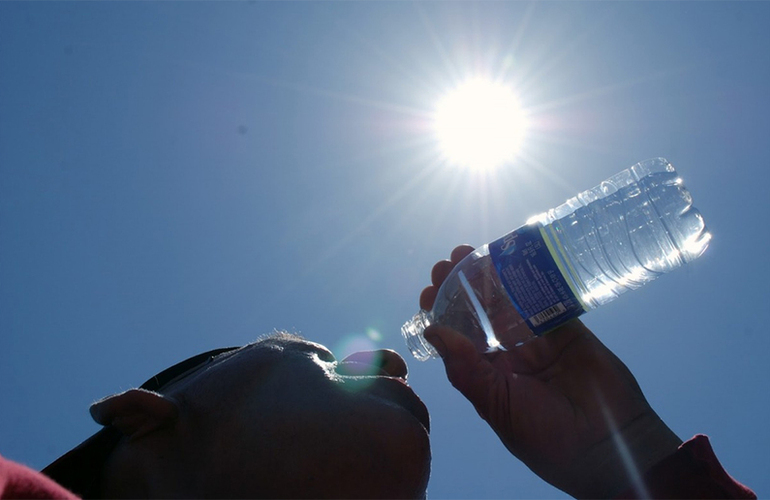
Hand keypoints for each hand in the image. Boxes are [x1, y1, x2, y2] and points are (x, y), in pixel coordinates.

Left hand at [421, 245, 681, 497]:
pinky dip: (532, 278)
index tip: (429, 290)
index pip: (457, 335)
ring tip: (471, 252)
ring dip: (491, 276)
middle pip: (480, 311)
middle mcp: (510, 354)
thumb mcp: (496, 404)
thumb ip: (464, 367)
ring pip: (510, 299)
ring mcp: (539, 339)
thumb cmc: (545, 434)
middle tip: (448, 261)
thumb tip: (430, 330)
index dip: (442, 311)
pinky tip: (514, 259)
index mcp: (488, 374)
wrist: (608, 445)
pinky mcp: (568, 328)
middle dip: (462, 285)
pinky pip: (547, 297)